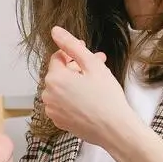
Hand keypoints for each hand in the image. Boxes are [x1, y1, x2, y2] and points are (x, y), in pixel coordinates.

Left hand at [40, 26, 133, 148]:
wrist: (114, 130)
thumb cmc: (106, 97)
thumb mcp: (92, 65)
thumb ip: (71, 45)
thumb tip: (55, 31)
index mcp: (54, 79)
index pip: (58, 57)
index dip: (74, 53)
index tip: (89, 54)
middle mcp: (47, 95)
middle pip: (60, 74)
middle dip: (78, 67)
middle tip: (99, 65)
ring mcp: (52, 110)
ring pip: (62, 89)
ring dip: (76, 82)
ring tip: (97, 82)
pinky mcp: (59, 122)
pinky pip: (63, 103)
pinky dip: (74, 98)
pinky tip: (90, 98)